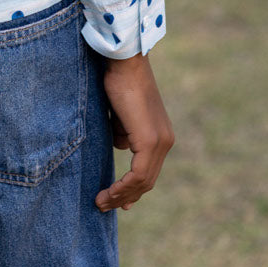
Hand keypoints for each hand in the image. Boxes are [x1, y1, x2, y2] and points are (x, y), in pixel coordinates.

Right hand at [95, 52, 173, 211]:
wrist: (125, 61)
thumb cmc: (118, 80)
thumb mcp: (121, 114)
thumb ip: (124, 131)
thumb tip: (122, 144)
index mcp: (161, 135)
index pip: (148, 171)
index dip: (132, 188)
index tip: (117, 199)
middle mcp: (165, 141)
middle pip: (147, 180)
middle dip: (125, 196)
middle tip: (105, 205)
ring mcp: (160, 141)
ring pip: (143, 180)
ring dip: (121, 195)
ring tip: (102, 202)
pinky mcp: (149, 140)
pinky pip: (138, 174)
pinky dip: (123, 187)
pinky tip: (108, 193)